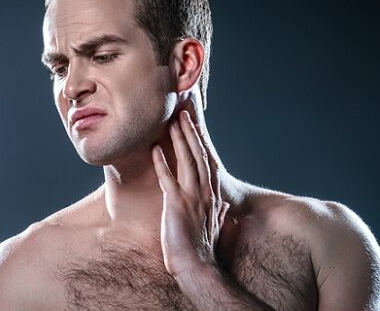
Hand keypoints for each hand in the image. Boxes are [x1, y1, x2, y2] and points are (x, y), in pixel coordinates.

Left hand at [152, 110, 229, 276]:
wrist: (196, 266)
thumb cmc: (201, 250)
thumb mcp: (214, 228)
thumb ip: (219, 213)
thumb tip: (225, 206)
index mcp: (212, 195)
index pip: (206, 161)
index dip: (200, 142)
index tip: (195, 126)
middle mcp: (205, 192)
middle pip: (198, 155)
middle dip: (190, 132)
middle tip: (182, 113)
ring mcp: (192, 197)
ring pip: (186, 161)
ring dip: (179, 139)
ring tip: (172, 121)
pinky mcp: (177, 204)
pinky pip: (167, 178)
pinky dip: (161, 162)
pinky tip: (154, 149)